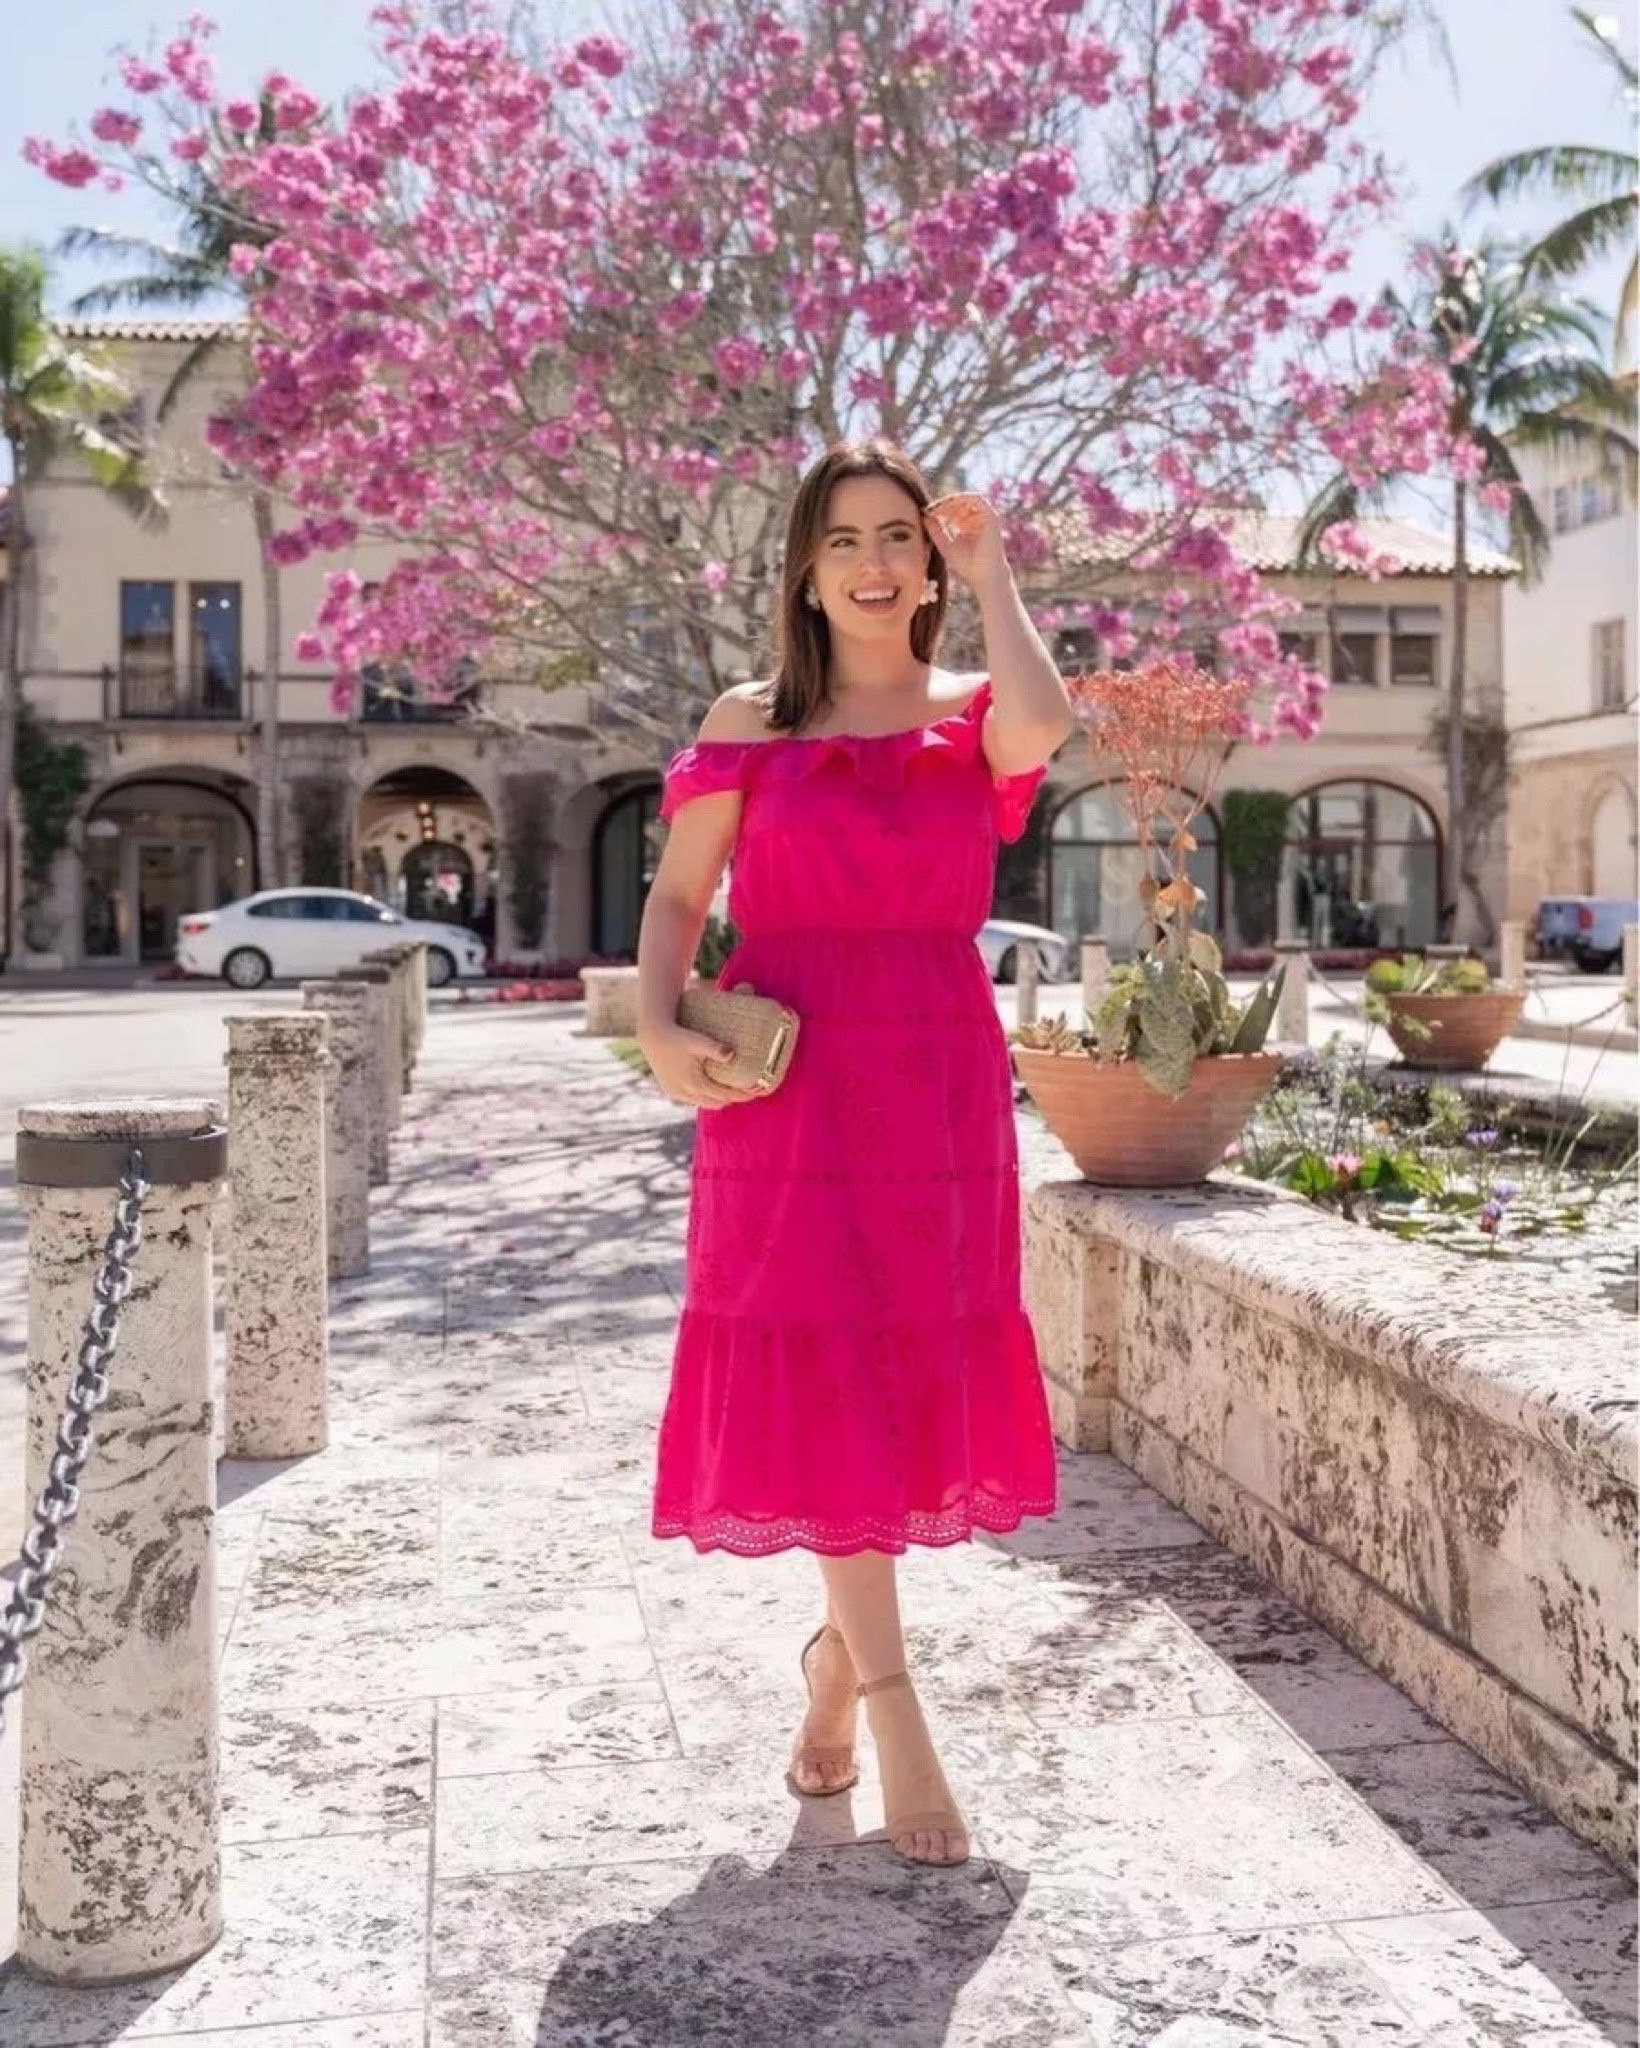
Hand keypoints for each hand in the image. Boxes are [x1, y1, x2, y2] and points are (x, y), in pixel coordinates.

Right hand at [639, 1021, 766, 1109]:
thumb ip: (715, 1049)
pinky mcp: (671, 1091)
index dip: (742, 1095)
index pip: (726, 1095)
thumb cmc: (678, 1036)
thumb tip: (732, 1054)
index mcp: (696, 1083)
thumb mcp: (698, 1040)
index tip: (756, 1091)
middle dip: (733, 1098)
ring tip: (731, 1089)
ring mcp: (677, 1094)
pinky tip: (711, 1088)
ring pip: (705, 1103)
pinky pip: (693, 1100)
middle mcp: (686, 1093)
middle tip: (747, 1090)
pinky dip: (704, 1097)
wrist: (653, 1036)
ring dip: (718, 1098)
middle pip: (717, 1103)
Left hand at [923, 492, 1010, 593]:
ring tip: (937, 509)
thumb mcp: (945, 545)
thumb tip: (924, 516)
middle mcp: (978, 520)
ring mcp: (986, 517)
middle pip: (959, 503)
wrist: (982, 575)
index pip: (954, 511)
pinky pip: (976, 499)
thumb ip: (935, 531)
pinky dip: (961, 499)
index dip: (940, 509)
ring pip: (967, 499)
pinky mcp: (991, 516)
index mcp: (968, 526)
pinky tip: (948, 507)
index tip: (925, 512)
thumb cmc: (966, 566)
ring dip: (951, 502)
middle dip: (943, 505)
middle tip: (929, 510)